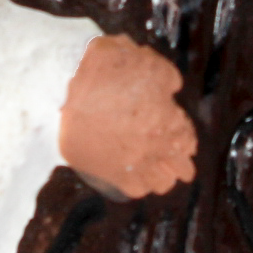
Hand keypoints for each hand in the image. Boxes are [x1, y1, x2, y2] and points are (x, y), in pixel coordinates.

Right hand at [59, 35, 196, 198]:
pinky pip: (136, 190)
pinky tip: (136, 177)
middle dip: (181, 164)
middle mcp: (156, 147)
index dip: (185, 138)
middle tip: (177, 162)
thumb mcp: (148, 62)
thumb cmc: (108, 69)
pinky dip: (140, 185)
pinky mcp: (110, 174)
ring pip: (162, 183)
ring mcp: (134, 164)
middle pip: (182, 169)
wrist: (64, 87)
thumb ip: (168, 77)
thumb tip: (173, 88)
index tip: (182, 140)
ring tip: (157, 171)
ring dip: (163, 176)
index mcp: (169, 121)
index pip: (188, 140)